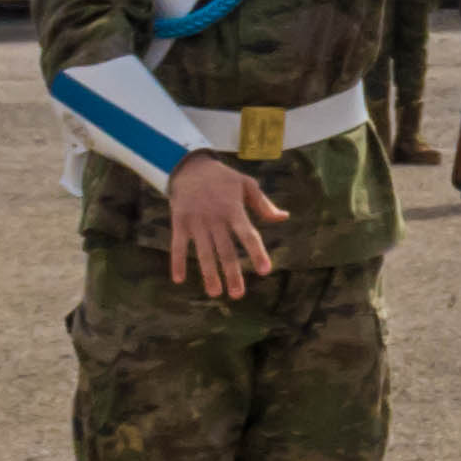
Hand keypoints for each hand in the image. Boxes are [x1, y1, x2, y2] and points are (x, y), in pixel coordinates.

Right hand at [161, 154, 286, 298]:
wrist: (189, 166)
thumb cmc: (222, 178)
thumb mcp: (247, 184)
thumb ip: (263, 205)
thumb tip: (284, 217)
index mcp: (234, 210)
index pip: (248, 235)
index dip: (257, 253)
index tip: (265, 271)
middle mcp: (215, 219)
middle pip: (225, 250)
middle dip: (232, 273)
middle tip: (238, 294)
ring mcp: (196, 222)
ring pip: (203, 252)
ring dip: (208, 273)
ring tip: (215, 293)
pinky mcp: (179, 222)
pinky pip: (177, 245)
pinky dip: (176, 262)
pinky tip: (178, 279)